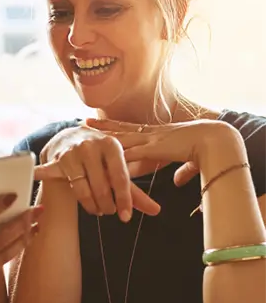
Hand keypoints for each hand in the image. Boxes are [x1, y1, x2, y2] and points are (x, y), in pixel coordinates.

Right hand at [34, 125, 159, 221]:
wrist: (72, 137)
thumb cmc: (100, 157)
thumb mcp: (118, 169)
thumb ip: (135, 191)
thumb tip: (156, 211)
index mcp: (112, 145)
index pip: (120, 177)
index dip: (124, 199)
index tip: (126, 216)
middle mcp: (92, 145)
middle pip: (101, 186)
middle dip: (107, 204)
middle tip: (110, 212)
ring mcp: (73, 152)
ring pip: (82, 188)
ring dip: (90, 204)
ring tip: (96, 210)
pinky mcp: (57, 159)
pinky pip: (51, 172)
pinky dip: (43, 173)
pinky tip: (36, 174)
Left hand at [86, 118, 242, 186]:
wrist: (217, 141)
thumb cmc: (209, 149)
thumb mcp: (190, 161)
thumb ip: (181, 170)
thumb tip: (177, 181)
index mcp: (160, 134)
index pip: (132, 129)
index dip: (117, 127)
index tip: (105, 123)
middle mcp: (152, 134)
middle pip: (120, 128)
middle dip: (102, 126)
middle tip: (84, 121)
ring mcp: (151, 140)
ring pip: (120, 136)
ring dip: (102, 135)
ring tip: (85, 130)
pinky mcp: (154, 149)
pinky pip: (130, 151)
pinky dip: (115, 154)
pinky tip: (100, 153)